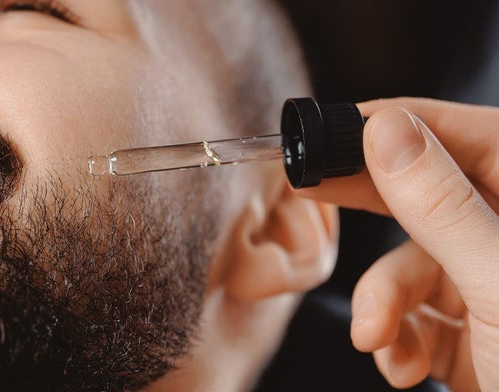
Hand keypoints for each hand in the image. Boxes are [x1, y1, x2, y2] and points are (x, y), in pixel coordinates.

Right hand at [298, 98, 498, 390]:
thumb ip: (440, 205)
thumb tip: (387, 130)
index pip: (466, 134)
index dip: (398, 125)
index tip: (338, 127)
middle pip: (429, 192)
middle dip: (370, 203)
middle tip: (313, 185)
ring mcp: (494, 286)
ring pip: (412, 265)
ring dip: (384, 304)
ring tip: (379, 338)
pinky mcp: (474, 334)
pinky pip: (417, 315)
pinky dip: (399, 340)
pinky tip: (402, 364)